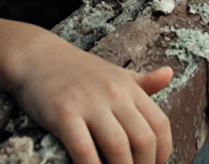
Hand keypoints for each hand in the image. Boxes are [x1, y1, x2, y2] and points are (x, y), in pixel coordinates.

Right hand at [11, 38, 173, 163]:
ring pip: (118, 147)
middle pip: (143, 139)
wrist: (37, 57)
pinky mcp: (63, 113)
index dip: (162, 152)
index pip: (160, 124)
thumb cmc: (78, 71)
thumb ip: (143, 82)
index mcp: (130, 87)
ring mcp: (89, 103)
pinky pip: (83, 149)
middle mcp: (114, 94)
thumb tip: (170, 74)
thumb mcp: (115, 73)